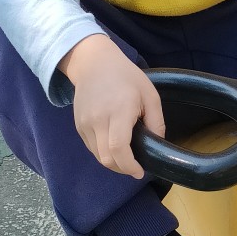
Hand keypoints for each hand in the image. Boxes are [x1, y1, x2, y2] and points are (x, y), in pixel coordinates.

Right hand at [58, 34, 164, 177]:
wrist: (93, 63)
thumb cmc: (126, 77)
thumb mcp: (150, 95)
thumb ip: (156, 121)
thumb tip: (158, 143)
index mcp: (119, 111)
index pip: (119, 148)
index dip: (129, 166)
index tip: (139, 172)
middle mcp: (98, 119)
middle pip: (106, 158)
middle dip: (122, 169)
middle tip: (135, 167)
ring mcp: (85, 123)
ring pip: (98, 156)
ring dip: (113, 162)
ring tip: (126, 157)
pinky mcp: (79, 125)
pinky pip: (91, 147)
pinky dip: (103, 153)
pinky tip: (114, 145)